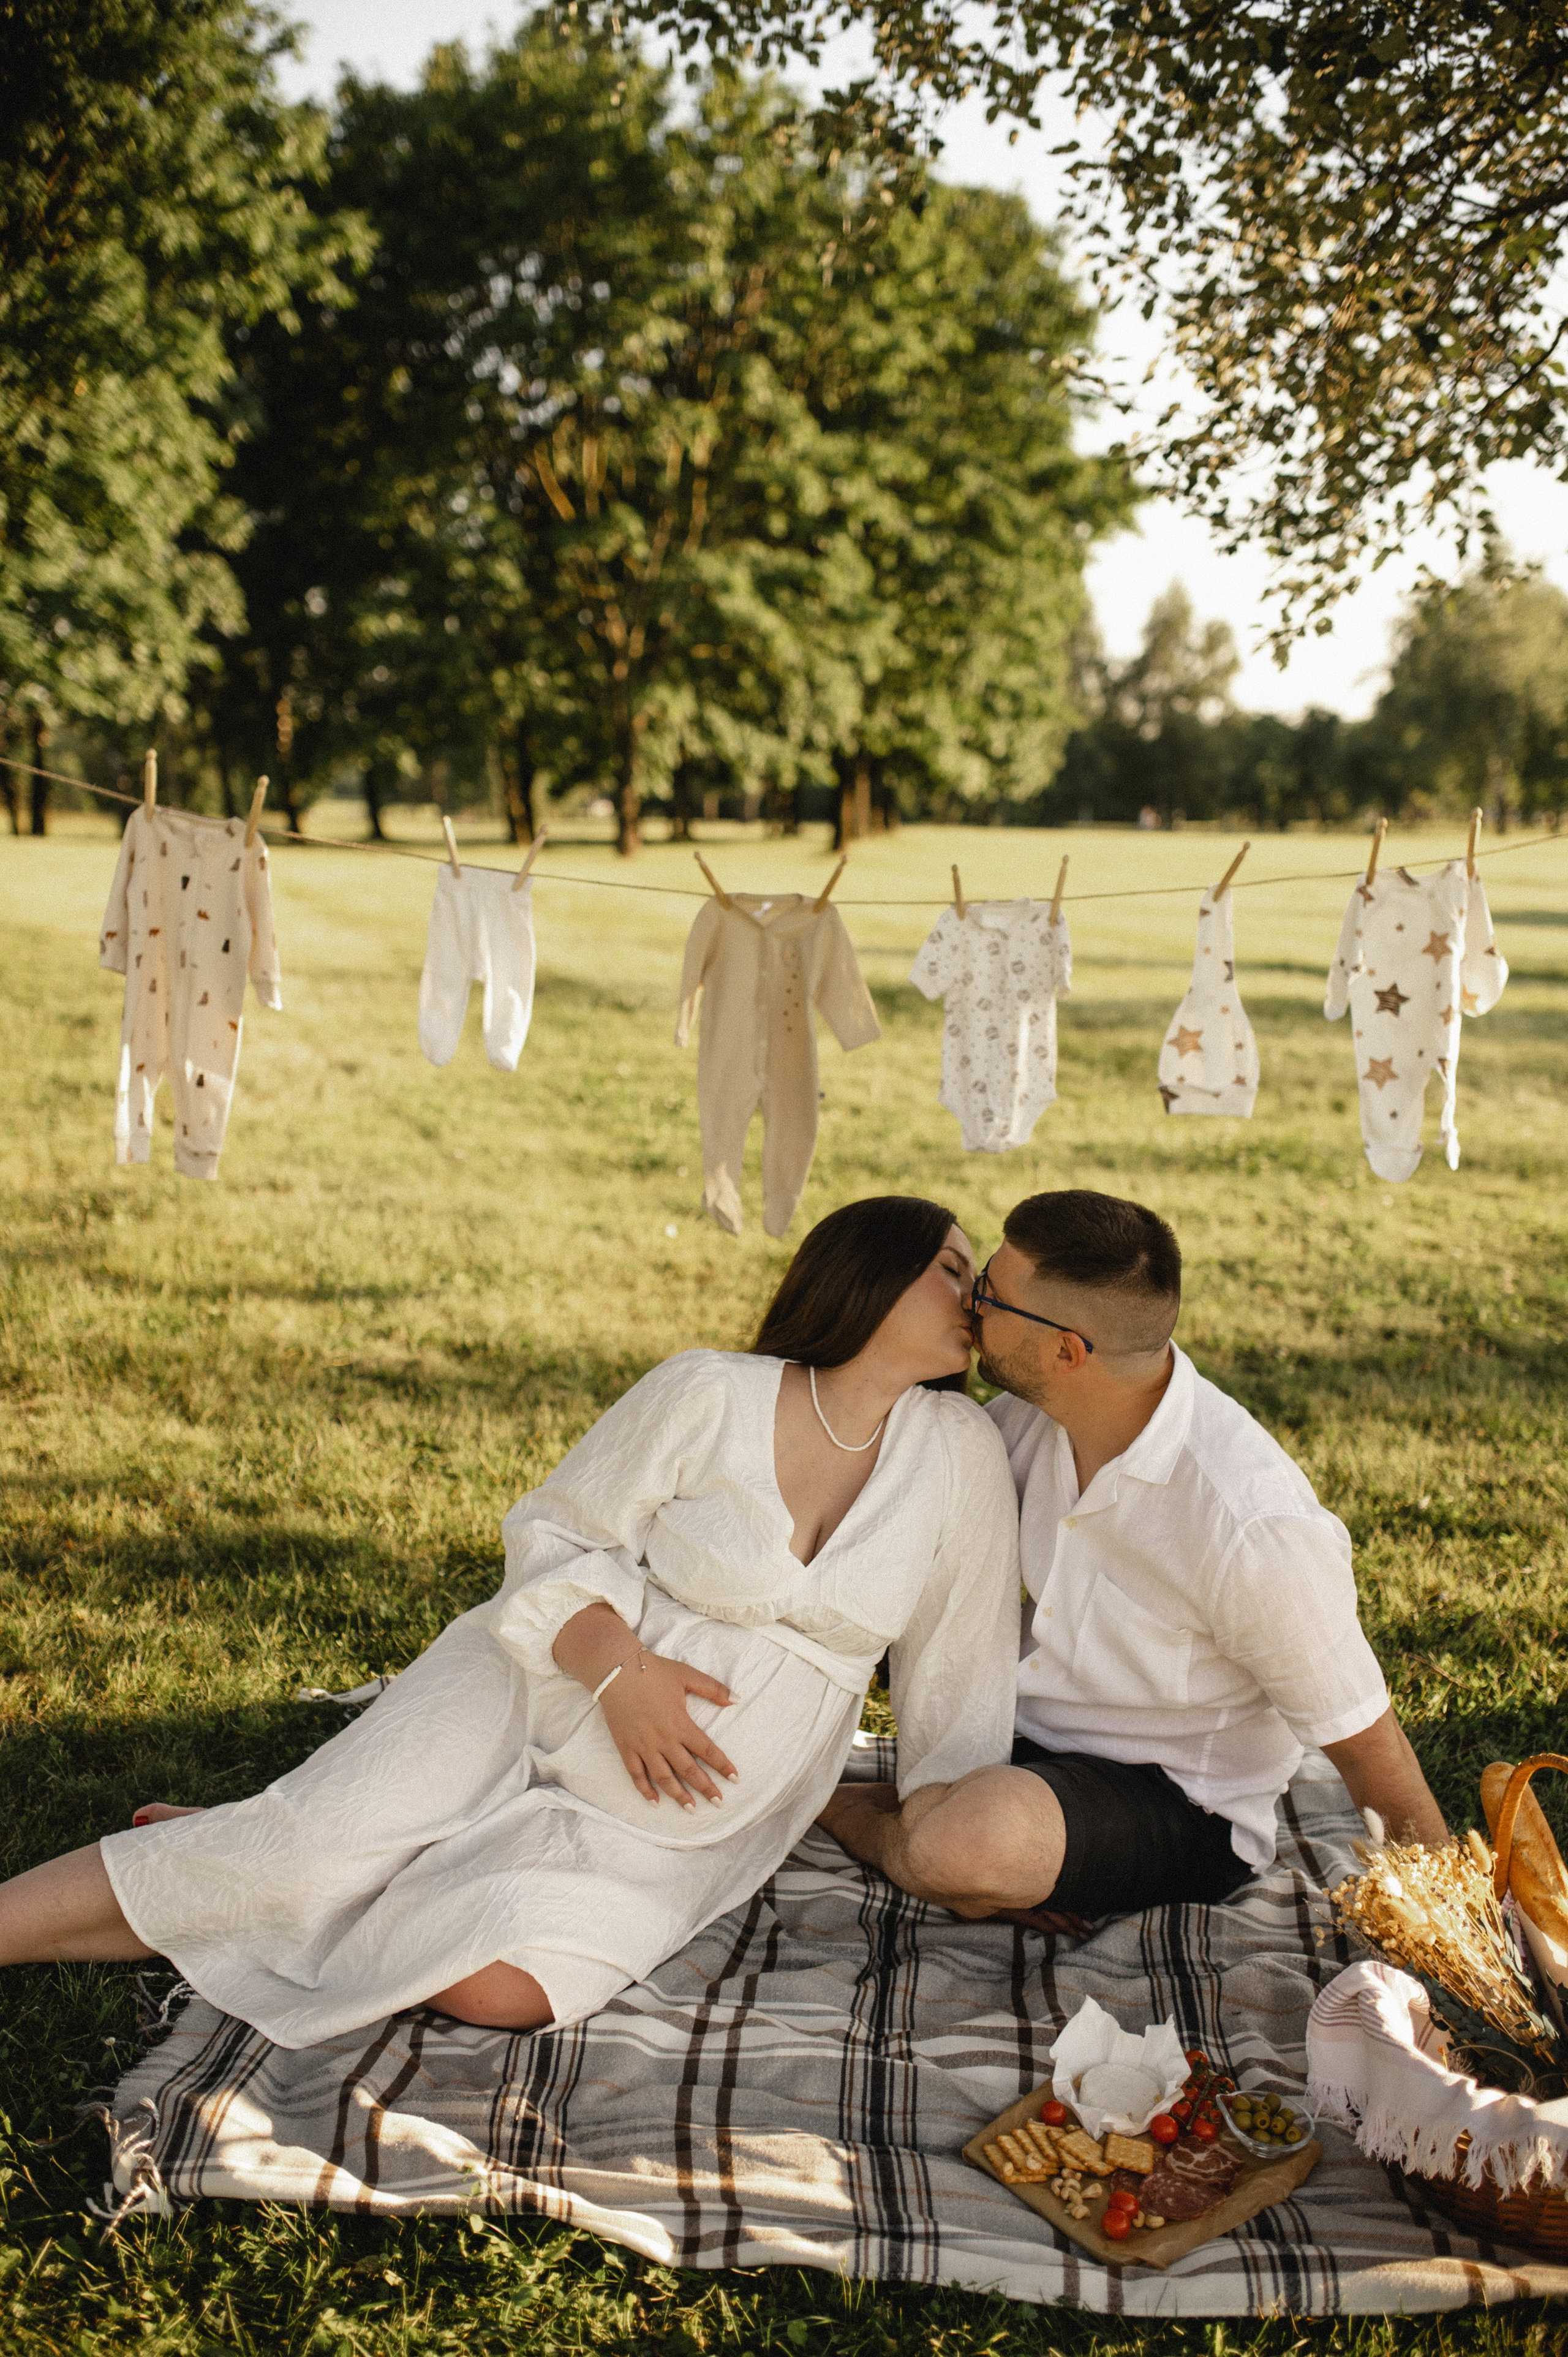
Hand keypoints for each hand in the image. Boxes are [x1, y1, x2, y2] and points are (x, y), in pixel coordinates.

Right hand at [598, 1650, 737, 1811]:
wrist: (616, 1671)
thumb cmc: (653, 1671)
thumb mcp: (687, 1675)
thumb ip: (714, 1689)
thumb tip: (738, 1699)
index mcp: (680, 1724)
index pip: (707, 1750)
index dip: (722, 1766)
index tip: (735, 1779)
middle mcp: (663, 1740)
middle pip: (688, 1770)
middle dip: (705, 1788)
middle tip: (719, 1803)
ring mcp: (643, 1746)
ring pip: (663, 1777)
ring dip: (678, 1795)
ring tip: (691, 1810)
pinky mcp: (626, 1747)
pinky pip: (636, 1774)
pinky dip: (645, 1790)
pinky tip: (654, 1803)